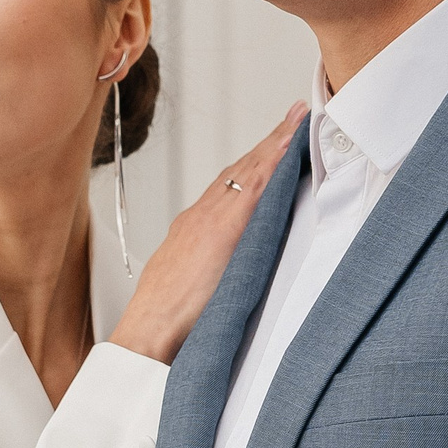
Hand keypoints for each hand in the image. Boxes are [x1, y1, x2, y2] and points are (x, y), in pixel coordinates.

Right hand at [110, 103, 306, 365]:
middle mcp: (201, 217)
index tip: (272, 147)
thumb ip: (213, 271)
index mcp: (194, 230)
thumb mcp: (194, 287)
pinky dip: (270, 162)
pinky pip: (252, 186)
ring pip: (247, 171)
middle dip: (267, 145)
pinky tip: (287, 146)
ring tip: (297, 121)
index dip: (252, 164)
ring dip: (273, 144)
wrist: (151, 329)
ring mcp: (210, 218)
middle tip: (292, 118)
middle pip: (239, 171)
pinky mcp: (222, 227)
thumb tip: (230, 273)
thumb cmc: (169, 317)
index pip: (228, 187)